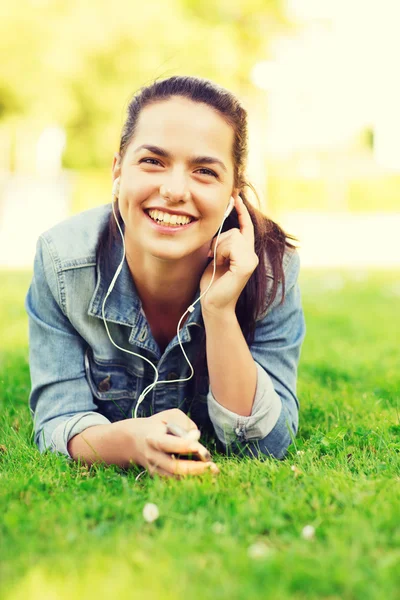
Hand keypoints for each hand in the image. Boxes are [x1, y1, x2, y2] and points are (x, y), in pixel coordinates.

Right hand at [115, 409, 219, 477]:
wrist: (135, 440)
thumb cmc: (158, 425)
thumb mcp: (170, 416)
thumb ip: (184, 424)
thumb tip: (196, 438)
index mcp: (153, 439)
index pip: (169, 444)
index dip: (185, 446)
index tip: (201, 449)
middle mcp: (153, 456)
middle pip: (174, 467)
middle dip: (195, 469)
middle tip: (213, 468)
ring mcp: (155, 469)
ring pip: (176, 478)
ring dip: (196, 477)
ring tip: (214, 472)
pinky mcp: (160, 477)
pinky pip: (177, 481)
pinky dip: (191, 479)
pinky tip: (206, 477)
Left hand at [200, 196, 258, 316]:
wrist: (213, 303)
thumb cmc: (212, 281)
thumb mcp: (216, 256)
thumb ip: (223, 242)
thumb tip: (222, 225)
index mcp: (246, 252)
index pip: (246, 227)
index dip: (242, 211)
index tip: (235, 197)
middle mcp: (252, 254)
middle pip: (235, 231)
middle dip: (219, 241)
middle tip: (213, 257)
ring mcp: (252, 259)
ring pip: (232, 236)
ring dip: (218, 248)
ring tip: (216, 262)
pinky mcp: (247, 264)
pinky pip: (231, 245)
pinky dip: (221, 253)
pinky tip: (220, 264)